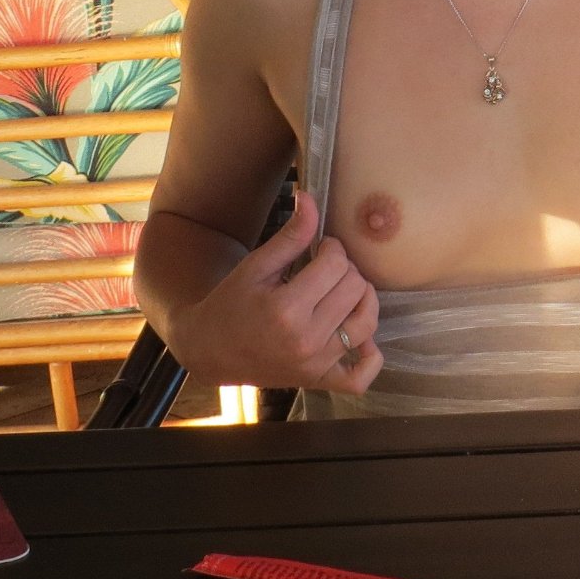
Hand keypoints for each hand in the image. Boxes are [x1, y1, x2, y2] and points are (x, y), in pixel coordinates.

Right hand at [167, 192, 382, 393]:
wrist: (209, 350)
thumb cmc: (230, 304)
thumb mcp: (255, 266)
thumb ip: (290, 235)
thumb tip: (310, 198)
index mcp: (286, 309)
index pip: (336, 264)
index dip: (332, 247)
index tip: (320, 248)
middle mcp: (305, 340)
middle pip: (355, 289)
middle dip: (345, 269)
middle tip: (325, 269)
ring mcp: (315, 364)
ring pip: (367, 323)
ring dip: (363, 299)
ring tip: (343, 291)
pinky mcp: (319, 380)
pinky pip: (361, 378)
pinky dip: (371, 357)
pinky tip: (361, 336)